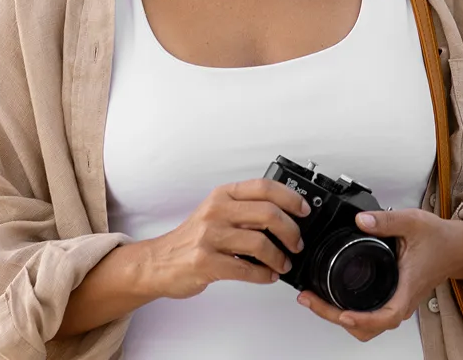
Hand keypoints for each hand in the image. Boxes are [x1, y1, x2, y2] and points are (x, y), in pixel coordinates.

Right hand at [141, 178, 308, 300]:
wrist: (159, 261)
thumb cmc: (192, 238)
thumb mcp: (216, 211)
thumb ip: (244, 208)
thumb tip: (284, 215)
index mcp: (222, 195)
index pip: (264, 187)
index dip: (290, 197)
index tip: (304, 210)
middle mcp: (217, 211)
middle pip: (268, 213)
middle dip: (291, 231)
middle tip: (297, 243)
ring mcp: (210, 236)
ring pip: (260, 243)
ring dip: (280, 257)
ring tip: (283, 263)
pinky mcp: (206, 262)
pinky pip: (246, 269)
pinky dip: (263, 275)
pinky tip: (267, 275)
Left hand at [297, 208, 462, 341]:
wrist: (456, 247)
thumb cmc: (439, 239)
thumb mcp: (412, 222)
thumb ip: (385, 221)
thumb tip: (360, 220)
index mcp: (406, 288)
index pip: (384, 317)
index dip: (361, 320)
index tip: (342, 314)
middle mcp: (401, 301)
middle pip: (368, 327)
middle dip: (336, 317)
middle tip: (311, 300)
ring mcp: (397, 302)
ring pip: (368, 325)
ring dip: (340, 317)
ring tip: (315, 300)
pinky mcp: (393, 298)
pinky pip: (370, 315)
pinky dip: (349, 312)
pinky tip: (333, 297)